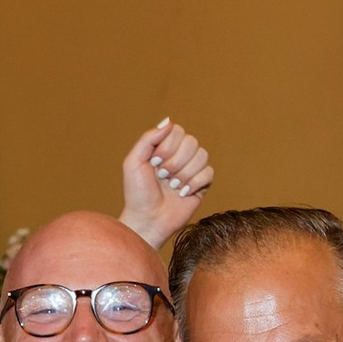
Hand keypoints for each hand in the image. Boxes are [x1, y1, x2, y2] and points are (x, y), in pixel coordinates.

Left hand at [119, 120, 213, 248]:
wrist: (147, 220)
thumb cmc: (137, 193)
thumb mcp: (133, 162)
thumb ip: (149, 138)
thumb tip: (169, 121)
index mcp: (164, 147)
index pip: (178, 131)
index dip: (168, 146)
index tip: (154, 163)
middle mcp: (179, 156)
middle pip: (192, 142)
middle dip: (176, 161)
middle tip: (163, 176)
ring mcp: (191, 170)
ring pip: (202, 156)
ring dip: (184, 173)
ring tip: (172, 187)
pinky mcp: (202, 185)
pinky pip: (209, 173)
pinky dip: (195, 183)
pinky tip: (183, 193)